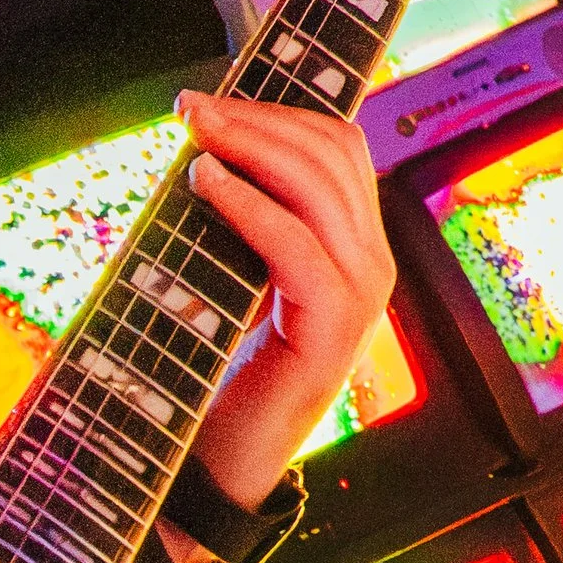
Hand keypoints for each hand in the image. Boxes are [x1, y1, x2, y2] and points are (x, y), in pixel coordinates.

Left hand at [176, 89, 393, 512]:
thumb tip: (203, 144)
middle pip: (334, 154)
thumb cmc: (214, 366)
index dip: (277, 112)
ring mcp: (362, 298)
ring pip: (321, 187)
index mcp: (354, 247)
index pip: (338, 149)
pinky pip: (296, 245)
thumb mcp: (231, 273)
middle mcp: (371, 265)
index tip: (209, 100)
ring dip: (250, 147)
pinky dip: (247, 206)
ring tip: (194, 134)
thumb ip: (239, 218)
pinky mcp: (333, 330)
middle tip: (191, 107)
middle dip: (259, 118)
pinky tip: (204, 184)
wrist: (216, 462)